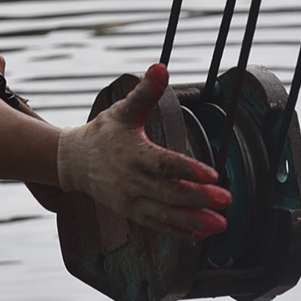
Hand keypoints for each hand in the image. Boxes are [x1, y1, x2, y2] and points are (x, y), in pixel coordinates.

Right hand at [56, 64, 230, 239]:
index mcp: (133, 153)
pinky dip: (178, 231)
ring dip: (193, 220)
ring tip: (219, 224)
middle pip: (169, 192)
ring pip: (165, 213)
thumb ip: (146, 92)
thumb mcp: (123, 109)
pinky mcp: (131, 213)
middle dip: (199, 198)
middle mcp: (131, 180)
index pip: (164, 164)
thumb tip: (161, 67)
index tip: (213, 175)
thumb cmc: (104, 132)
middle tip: (226, 200)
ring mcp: (130, 200)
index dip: (189, 170)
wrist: (74, 161)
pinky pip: (157, 225)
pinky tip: (200, 234)